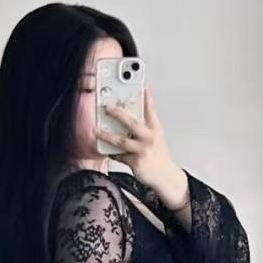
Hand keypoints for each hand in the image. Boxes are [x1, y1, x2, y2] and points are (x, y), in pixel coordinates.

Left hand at [97, 85, 188, 209]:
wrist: (165, 176)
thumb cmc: (158, 155)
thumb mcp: (156, 136)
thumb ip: (145, 125)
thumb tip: (128, 115)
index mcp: (155, 129)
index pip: (151, 110)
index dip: (147, 97)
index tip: (143, 85)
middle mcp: (149, 138)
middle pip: (133, 123)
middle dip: (119, 114)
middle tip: (108, 107)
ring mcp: (143, 150)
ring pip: (122, 141)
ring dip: (107, 135)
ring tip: (97, 131)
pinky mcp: (136, 162)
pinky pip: (119, 155)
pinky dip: (111, 152)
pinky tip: (105, 149)